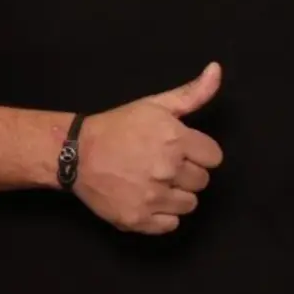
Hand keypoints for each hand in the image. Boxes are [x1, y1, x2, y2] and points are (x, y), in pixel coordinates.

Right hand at [73, 63, 225, 234]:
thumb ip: (193, 93)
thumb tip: (217, 69)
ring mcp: (151, 198)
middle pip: (202, 181)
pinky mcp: (137, 219)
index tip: (181, 150)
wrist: (75, 154)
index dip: (199, 153)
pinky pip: (170, 224)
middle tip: (164, 165)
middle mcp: (167, 170)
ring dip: (177, 195)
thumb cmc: (119, 127)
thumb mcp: (156, 105)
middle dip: (187, 173)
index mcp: (176, 140)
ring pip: (189, 204)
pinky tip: (148, 200)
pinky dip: (163, 216)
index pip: (214, 157)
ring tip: (155, 182)